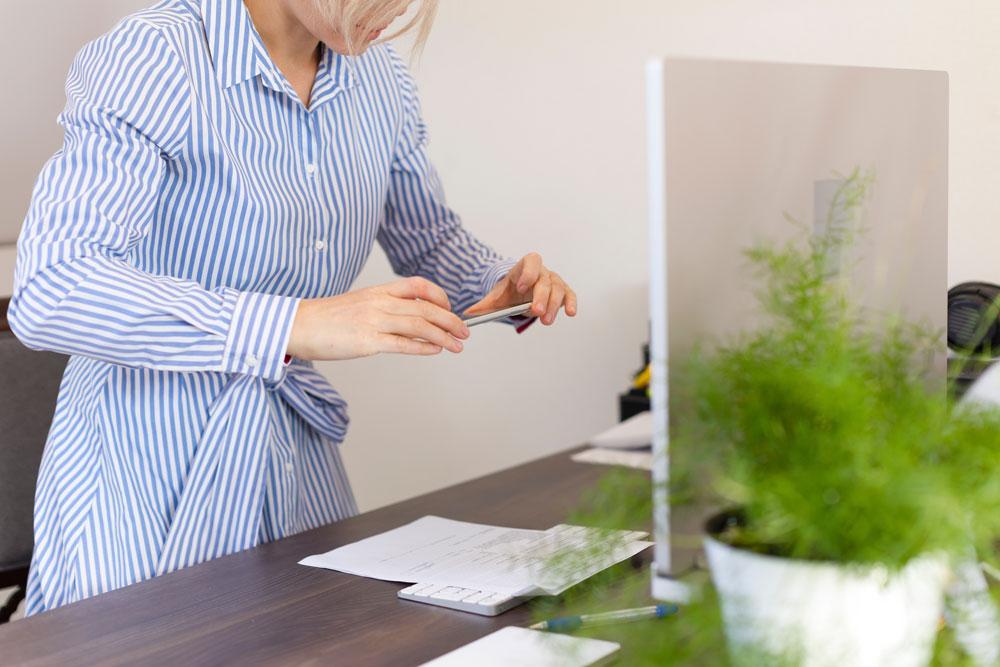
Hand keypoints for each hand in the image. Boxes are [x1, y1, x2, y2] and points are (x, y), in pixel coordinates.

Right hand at [286, 277, 469, 360]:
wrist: (296, 325)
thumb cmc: (326, 319)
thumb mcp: (358, 303)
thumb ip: (382, 307)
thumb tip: (406, 319)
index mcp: (378, 291)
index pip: (418, 285)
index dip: (440, 296)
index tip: (450, 309)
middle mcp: (379, 303)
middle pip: (426, 307)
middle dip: (451, 320)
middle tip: (465, 332)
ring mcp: (373, 321)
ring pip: (419, 325)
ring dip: (443, 336)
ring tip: (457, 346)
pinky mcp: (366, 341)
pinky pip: (402, 344)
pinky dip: (423, 348)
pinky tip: (436, 351)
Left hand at [464, 253, 576, 325]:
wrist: (519, 294)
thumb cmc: (509, 293)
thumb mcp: (496, 297)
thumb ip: (483, 305)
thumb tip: (468, 314)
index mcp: (523, 268)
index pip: (531, 262)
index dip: (528, 272)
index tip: (521, 287)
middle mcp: (541, 272)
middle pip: (545, 280)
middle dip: (541, 296)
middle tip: (536, 311)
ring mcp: (553, 281)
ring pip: (558, 289)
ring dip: (554, 305)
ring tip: (546, 321)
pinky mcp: (562, 292)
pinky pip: (569, 294)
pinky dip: (571, 303)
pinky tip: (570, 313)